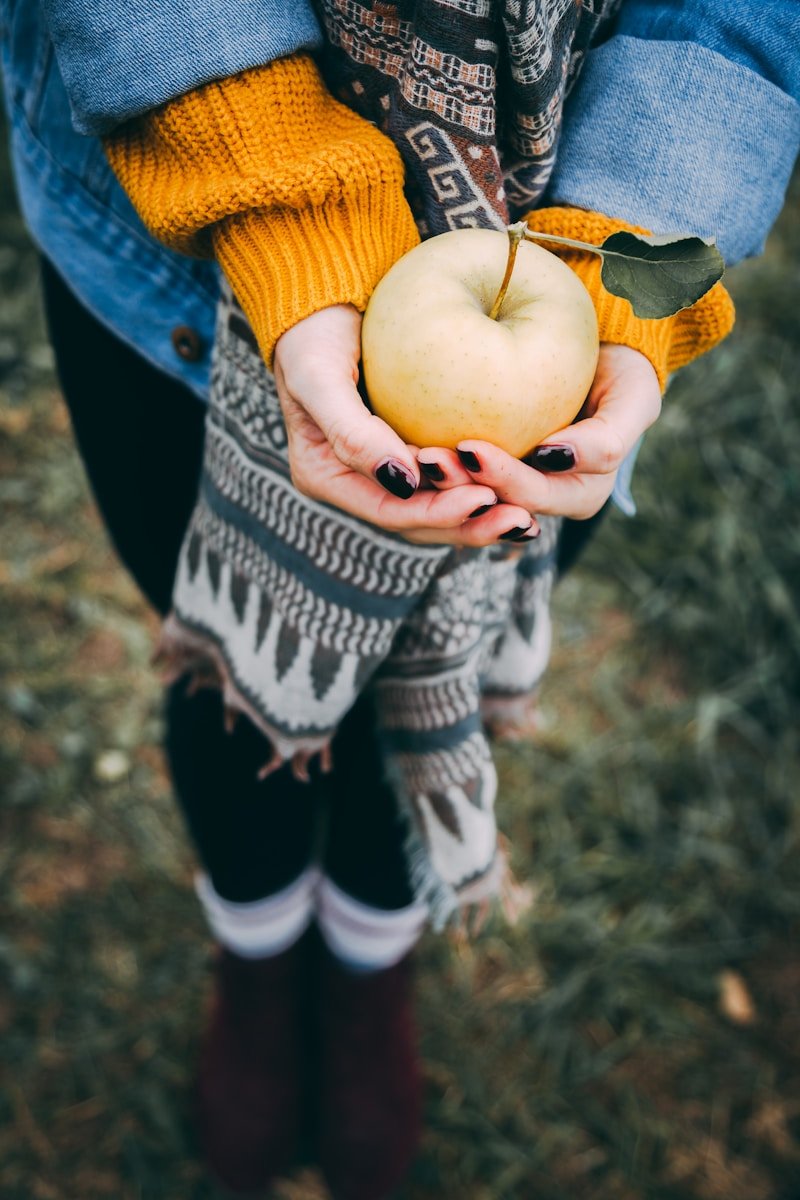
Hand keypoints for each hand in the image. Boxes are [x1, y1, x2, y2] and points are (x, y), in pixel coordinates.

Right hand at [273, 305, 531, 544]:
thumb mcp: (320, 376)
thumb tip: (403, 482)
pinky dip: (483, 484)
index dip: (438, 514)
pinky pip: (451, 477)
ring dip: (482, 516)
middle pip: (419, 522)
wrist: (323, 298)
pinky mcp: (413, 448)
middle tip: (522, 519)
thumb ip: (351, 433)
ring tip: (527, 517)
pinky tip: (520, 485)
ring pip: (439, 508)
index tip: (484, 497)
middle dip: (469, 526)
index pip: (390, 512)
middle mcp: (359, 482)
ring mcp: (387, 468)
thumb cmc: (313, 332)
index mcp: (327, 477)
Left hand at [417, 344, 661, 522]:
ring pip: (467, 499)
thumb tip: (554, 459)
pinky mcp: (482, 469)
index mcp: (576, 494)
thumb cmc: (622, 371)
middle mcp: (540, 499)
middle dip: (460, 488)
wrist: (598, 348)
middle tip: (429, 458)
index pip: (532, 496)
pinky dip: (428, 468)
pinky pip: (452, 477)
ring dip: (438, 484)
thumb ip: (610, 435)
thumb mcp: (634, 398)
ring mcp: (509, 486)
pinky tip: (402, 445)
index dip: (504, 479)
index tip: (473, 450)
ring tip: (412, 455)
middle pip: (493, 504)